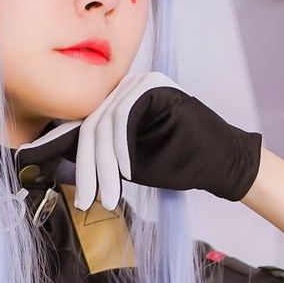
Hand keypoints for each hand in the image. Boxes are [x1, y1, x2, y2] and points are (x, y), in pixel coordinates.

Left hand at [21, 71, 261, 212]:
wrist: (220, 160)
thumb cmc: (177, 162)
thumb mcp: (129, 163)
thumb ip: (101, 155)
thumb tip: (63, 159)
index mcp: (117, 102)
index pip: (85, 127)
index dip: (69, 156)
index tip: (66, 189)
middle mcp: (124, 86)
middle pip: (90, 126)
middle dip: (87, 168)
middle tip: (86, 201)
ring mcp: (139, 82)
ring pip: (103, 124)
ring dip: (103, 166)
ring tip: (108, 196)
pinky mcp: (152, 85)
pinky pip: (123, 116)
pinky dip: (120, 148)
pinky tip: (126, 172)